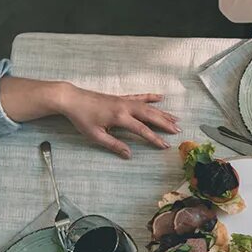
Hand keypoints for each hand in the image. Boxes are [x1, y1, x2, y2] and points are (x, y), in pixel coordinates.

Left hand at [57, 85, 178, 158]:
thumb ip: (113, 145)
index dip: (155, 139)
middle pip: (150, 115)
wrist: (72, 99)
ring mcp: (124, 100)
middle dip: (165, 123)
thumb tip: (128, 155)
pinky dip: (151, 97)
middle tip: (178, 131)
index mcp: (120, 117)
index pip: (142, 129)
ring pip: (148, 106)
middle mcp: (125, 107)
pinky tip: (161, 98)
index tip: (165, 146)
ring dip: (163, 112)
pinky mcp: (121, 97)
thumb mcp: (95, 135)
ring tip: (175, 118)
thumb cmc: (82, 118)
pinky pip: (140, 97)